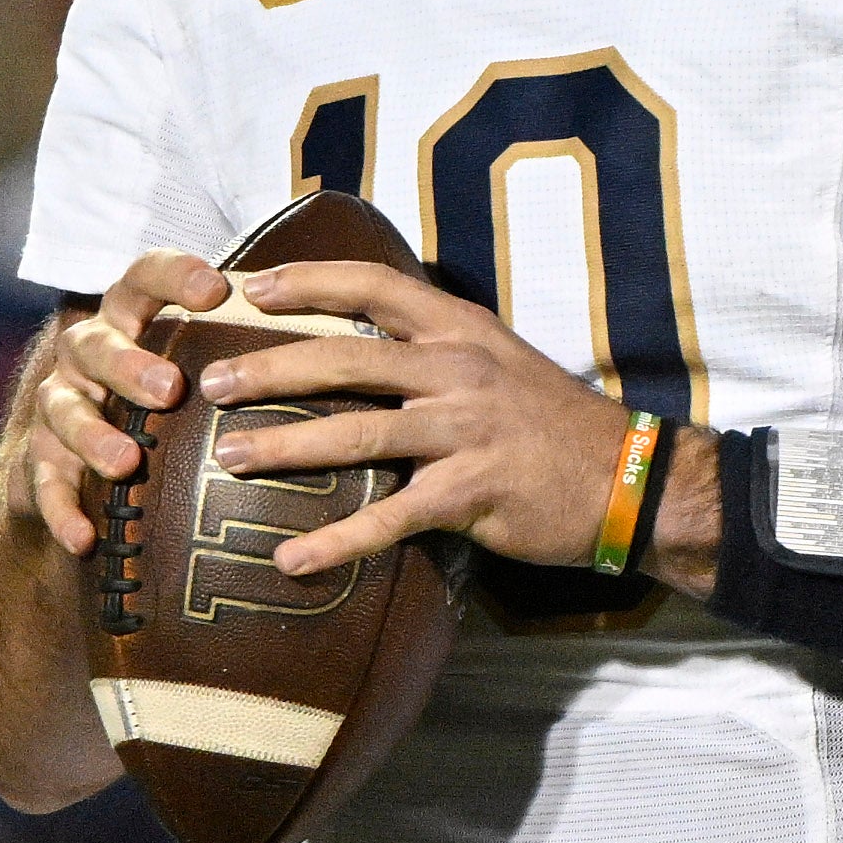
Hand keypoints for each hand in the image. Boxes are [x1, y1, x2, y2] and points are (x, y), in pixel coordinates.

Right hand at [20, 247, 228, 555]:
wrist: (82, 442)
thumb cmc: (169, 391)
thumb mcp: (201, 358)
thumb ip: (248, 346)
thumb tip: (345, 351)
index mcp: (131, 315)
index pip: (145, 277)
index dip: (174, 277)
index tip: (215, 291)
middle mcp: (88, 351)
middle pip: (96, 343)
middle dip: (130, 365)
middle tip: (170, 389)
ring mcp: (60, 402)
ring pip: (63, 409)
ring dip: (93, 435)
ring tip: (127, 462)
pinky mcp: (40, 458)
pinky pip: (44, 482)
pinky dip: (61, 510)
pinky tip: (85, 538)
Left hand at [189, 259, 671, 577]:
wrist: (628, 479)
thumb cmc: (556, 425)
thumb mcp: (500, 363)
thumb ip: (437, 352)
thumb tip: (365, 346)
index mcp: (463, 331)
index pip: (374, 285)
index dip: (310, 281)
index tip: (252, 288)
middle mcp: (460, 371)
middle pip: (348, 358)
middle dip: (272, 367)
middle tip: (213, 382)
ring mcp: (466, 431)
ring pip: (358, 433)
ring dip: (285, 446)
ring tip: (229, 458)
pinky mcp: (472, 494)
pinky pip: (391, 518)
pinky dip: (337, 541)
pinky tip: (292, 560)